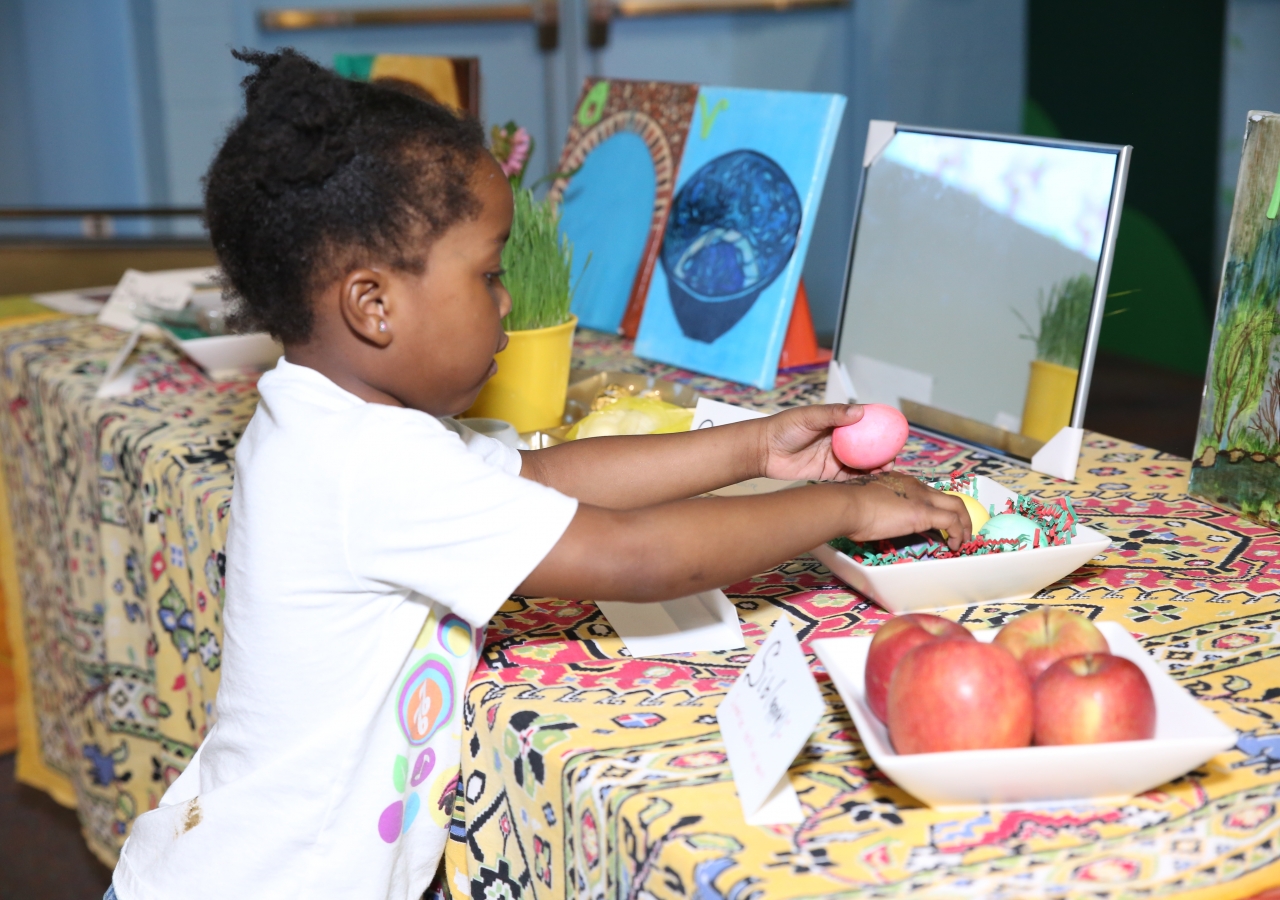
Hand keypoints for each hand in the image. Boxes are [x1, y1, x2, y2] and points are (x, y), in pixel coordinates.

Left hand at [756, 404, 890, 481]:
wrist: (763, 451)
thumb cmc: (784, 428)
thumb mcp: (809, 417)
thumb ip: (833, 414)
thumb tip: (859, 412)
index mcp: (838, 422)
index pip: (865, 423)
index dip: (882, 428)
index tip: (897, 432)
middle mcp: (840, 440)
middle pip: (868, 446)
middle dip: (883, 452)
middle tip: (893, 459)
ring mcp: (835, 456)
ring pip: (861, 463)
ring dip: (875, 468)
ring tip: (885, 473)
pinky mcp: (828, 473)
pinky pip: (849, 477)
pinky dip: (861, 480)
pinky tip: (871, 484)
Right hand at [839, 472, 971, 548]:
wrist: (847, 504)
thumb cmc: (849, 505)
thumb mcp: (866, 499)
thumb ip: (876, 505)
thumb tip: (873, 517)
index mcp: (901, 482)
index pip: (927, 492)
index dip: (936, 507)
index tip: (935, 522)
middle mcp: (915, 486)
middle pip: (948, 497)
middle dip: (959, 515)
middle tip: (959, 531)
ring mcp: (921, 498)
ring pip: (956, 506)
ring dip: (964, 525)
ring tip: (961, 540)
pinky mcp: (924, 513)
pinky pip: (952, 522)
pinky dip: (958, 534)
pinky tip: (954, 546)